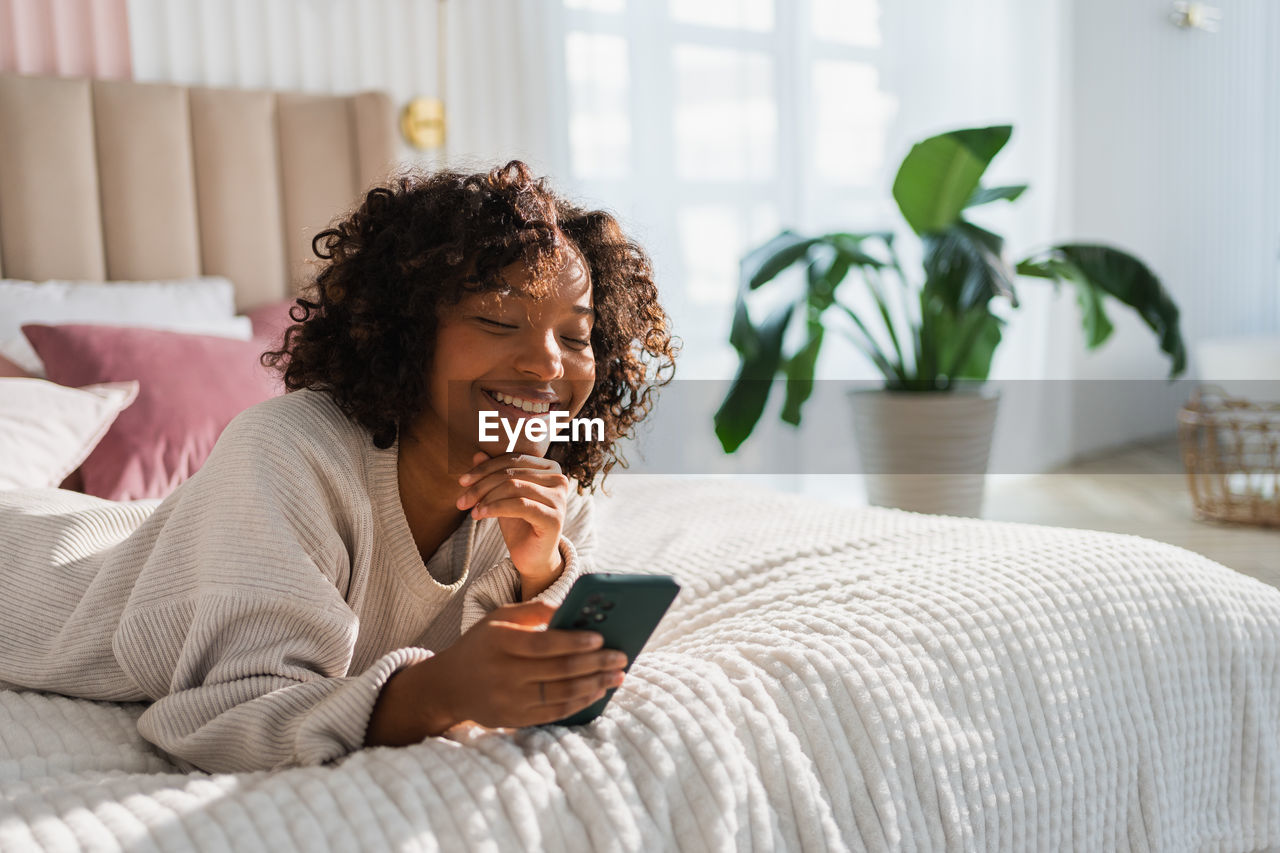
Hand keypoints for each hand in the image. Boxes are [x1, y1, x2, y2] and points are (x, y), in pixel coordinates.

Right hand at [365, 601, 627, 742]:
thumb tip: (571, 609)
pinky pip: (554, 713)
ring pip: (561, 694)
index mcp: (499, 642)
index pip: (543, 644)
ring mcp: (508, 701)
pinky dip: (579, 703)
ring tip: (617, 677)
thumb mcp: (498, 618)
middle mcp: (503, 674)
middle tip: (621, 657)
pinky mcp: (514, 720)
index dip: (574, 642)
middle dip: (595, 664)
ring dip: (595, 686)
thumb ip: (533, 611)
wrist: (448, 686)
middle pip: (558, 671)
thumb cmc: (481, 645)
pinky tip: (597, 693)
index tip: (601, 638)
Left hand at [457, 451, 569, 586]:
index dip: (485, 468)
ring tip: (471, 510)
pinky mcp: (555, 518)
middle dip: (482, 485)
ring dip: (487, 498)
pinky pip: (520, 505)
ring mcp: (559, 499)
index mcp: (549, 468)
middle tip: (462, 501)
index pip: (513, 459)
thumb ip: (494, 474)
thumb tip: (478, 454)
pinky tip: (481, 514)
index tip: (462, 481)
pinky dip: (496, 508)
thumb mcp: (502, 497)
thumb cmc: (519, 525)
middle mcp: (559, 479)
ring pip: (514, 487)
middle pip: (512, 473)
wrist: (533, 558)